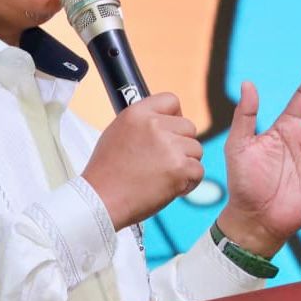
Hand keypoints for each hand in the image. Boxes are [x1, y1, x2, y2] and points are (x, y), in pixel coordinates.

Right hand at [83, 93, 202, 230]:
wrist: (102, 200)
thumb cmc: (106, 172)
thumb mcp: (117, 132)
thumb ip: (143, 123)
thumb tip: (165, 122)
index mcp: (137, 113)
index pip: (171, 101)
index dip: (175, 117)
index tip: (170, 131)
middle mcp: (155, 125)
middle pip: (189, 127)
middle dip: (181, 145)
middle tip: (164, 162)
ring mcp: (169, 146)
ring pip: (196, 149)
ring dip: (185, 164)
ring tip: (162, 177)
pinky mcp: (180, 168)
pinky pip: (198, 170)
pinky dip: (188, 182)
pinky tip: (170, 187)